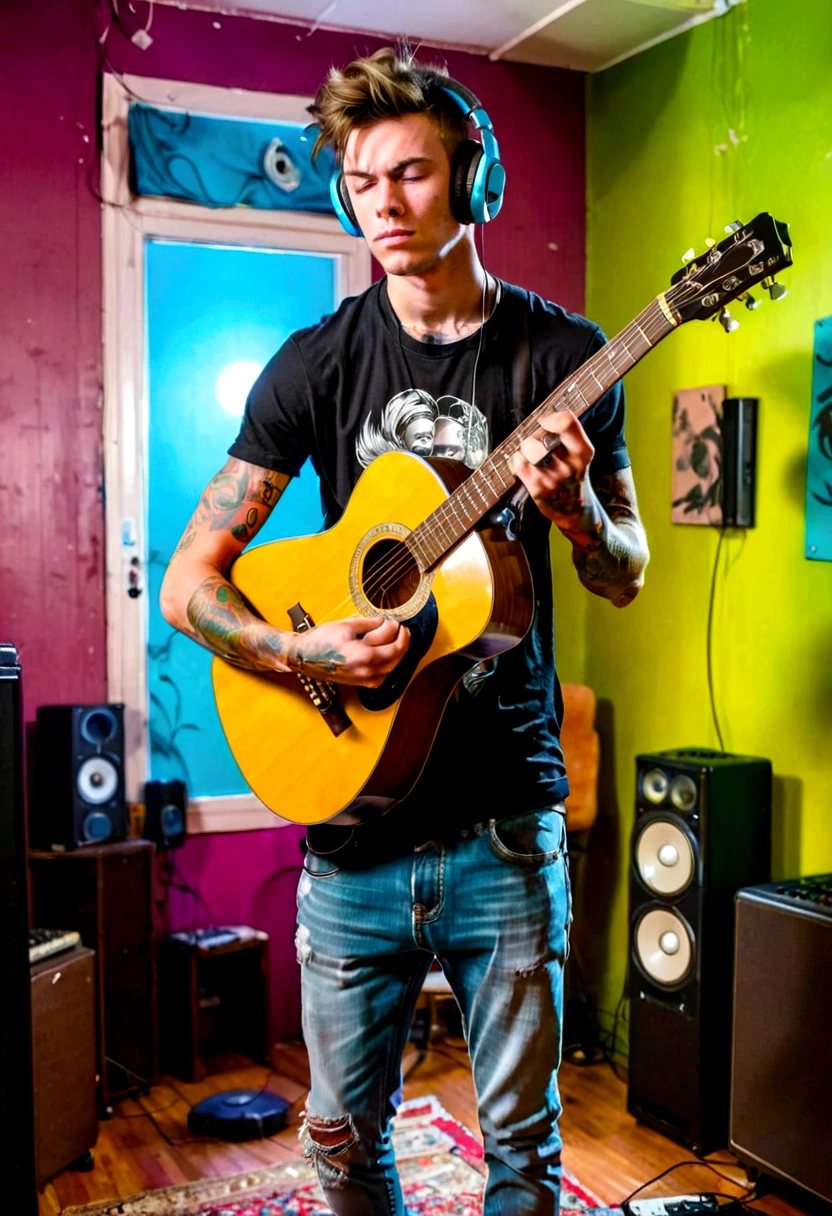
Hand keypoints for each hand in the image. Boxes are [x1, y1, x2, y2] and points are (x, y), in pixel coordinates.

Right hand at [285, 615, 410, 687]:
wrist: (303, 658)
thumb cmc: (321, 640)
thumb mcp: (346, 626)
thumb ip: (369, 624)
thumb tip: (384, 621)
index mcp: (365, 656)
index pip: (395, 645)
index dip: (399, 631)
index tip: (396, 622)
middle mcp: (368, 671)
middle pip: (397, 657)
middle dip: (402, 641)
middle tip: (402, 629)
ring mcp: (365, 680)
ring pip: (392, 667)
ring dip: (396, 653)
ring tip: (395, 639)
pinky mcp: (361, 684)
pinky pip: (382, 675)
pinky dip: (388, 664)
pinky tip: (385, 654)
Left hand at [508, 410, 600, 535]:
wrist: (576, 511)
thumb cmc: (573, 477)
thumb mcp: (580, 455)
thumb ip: (567, 435)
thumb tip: (543, 417)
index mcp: (583, 452)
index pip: (566, 422)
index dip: (550, 419)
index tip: (545, 423)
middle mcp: (570, 464)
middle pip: (540, 434)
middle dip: (534, 436)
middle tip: (537, 445)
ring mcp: (554, 478)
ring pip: (527, 447)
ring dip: (525, 449)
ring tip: (531, 458)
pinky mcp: (538, 490)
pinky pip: (518, 463)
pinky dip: (516, 461)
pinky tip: (523, 467)